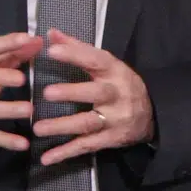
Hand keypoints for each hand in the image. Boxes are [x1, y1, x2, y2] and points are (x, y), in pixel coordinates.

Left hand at [33, 29, 154, 165]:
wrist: (152, 115)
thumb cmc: (121, 84)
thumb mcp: (106, 64)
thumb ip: (78, 48)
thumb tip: (51, 33)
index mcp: (115, 71)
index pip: (96, 60)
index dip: (75, 55)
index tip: (52, 50)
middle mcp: (117, 95)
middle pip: (96, 94)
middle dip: (72, 93)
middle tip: (46, 93)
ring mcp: (114, 120)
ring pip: (88, 123)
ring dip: (62, 126)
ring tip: (38, 128)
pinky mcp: (110, 140)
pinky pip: (86, 146)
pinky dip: (66, 153)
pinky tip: (46, 158)